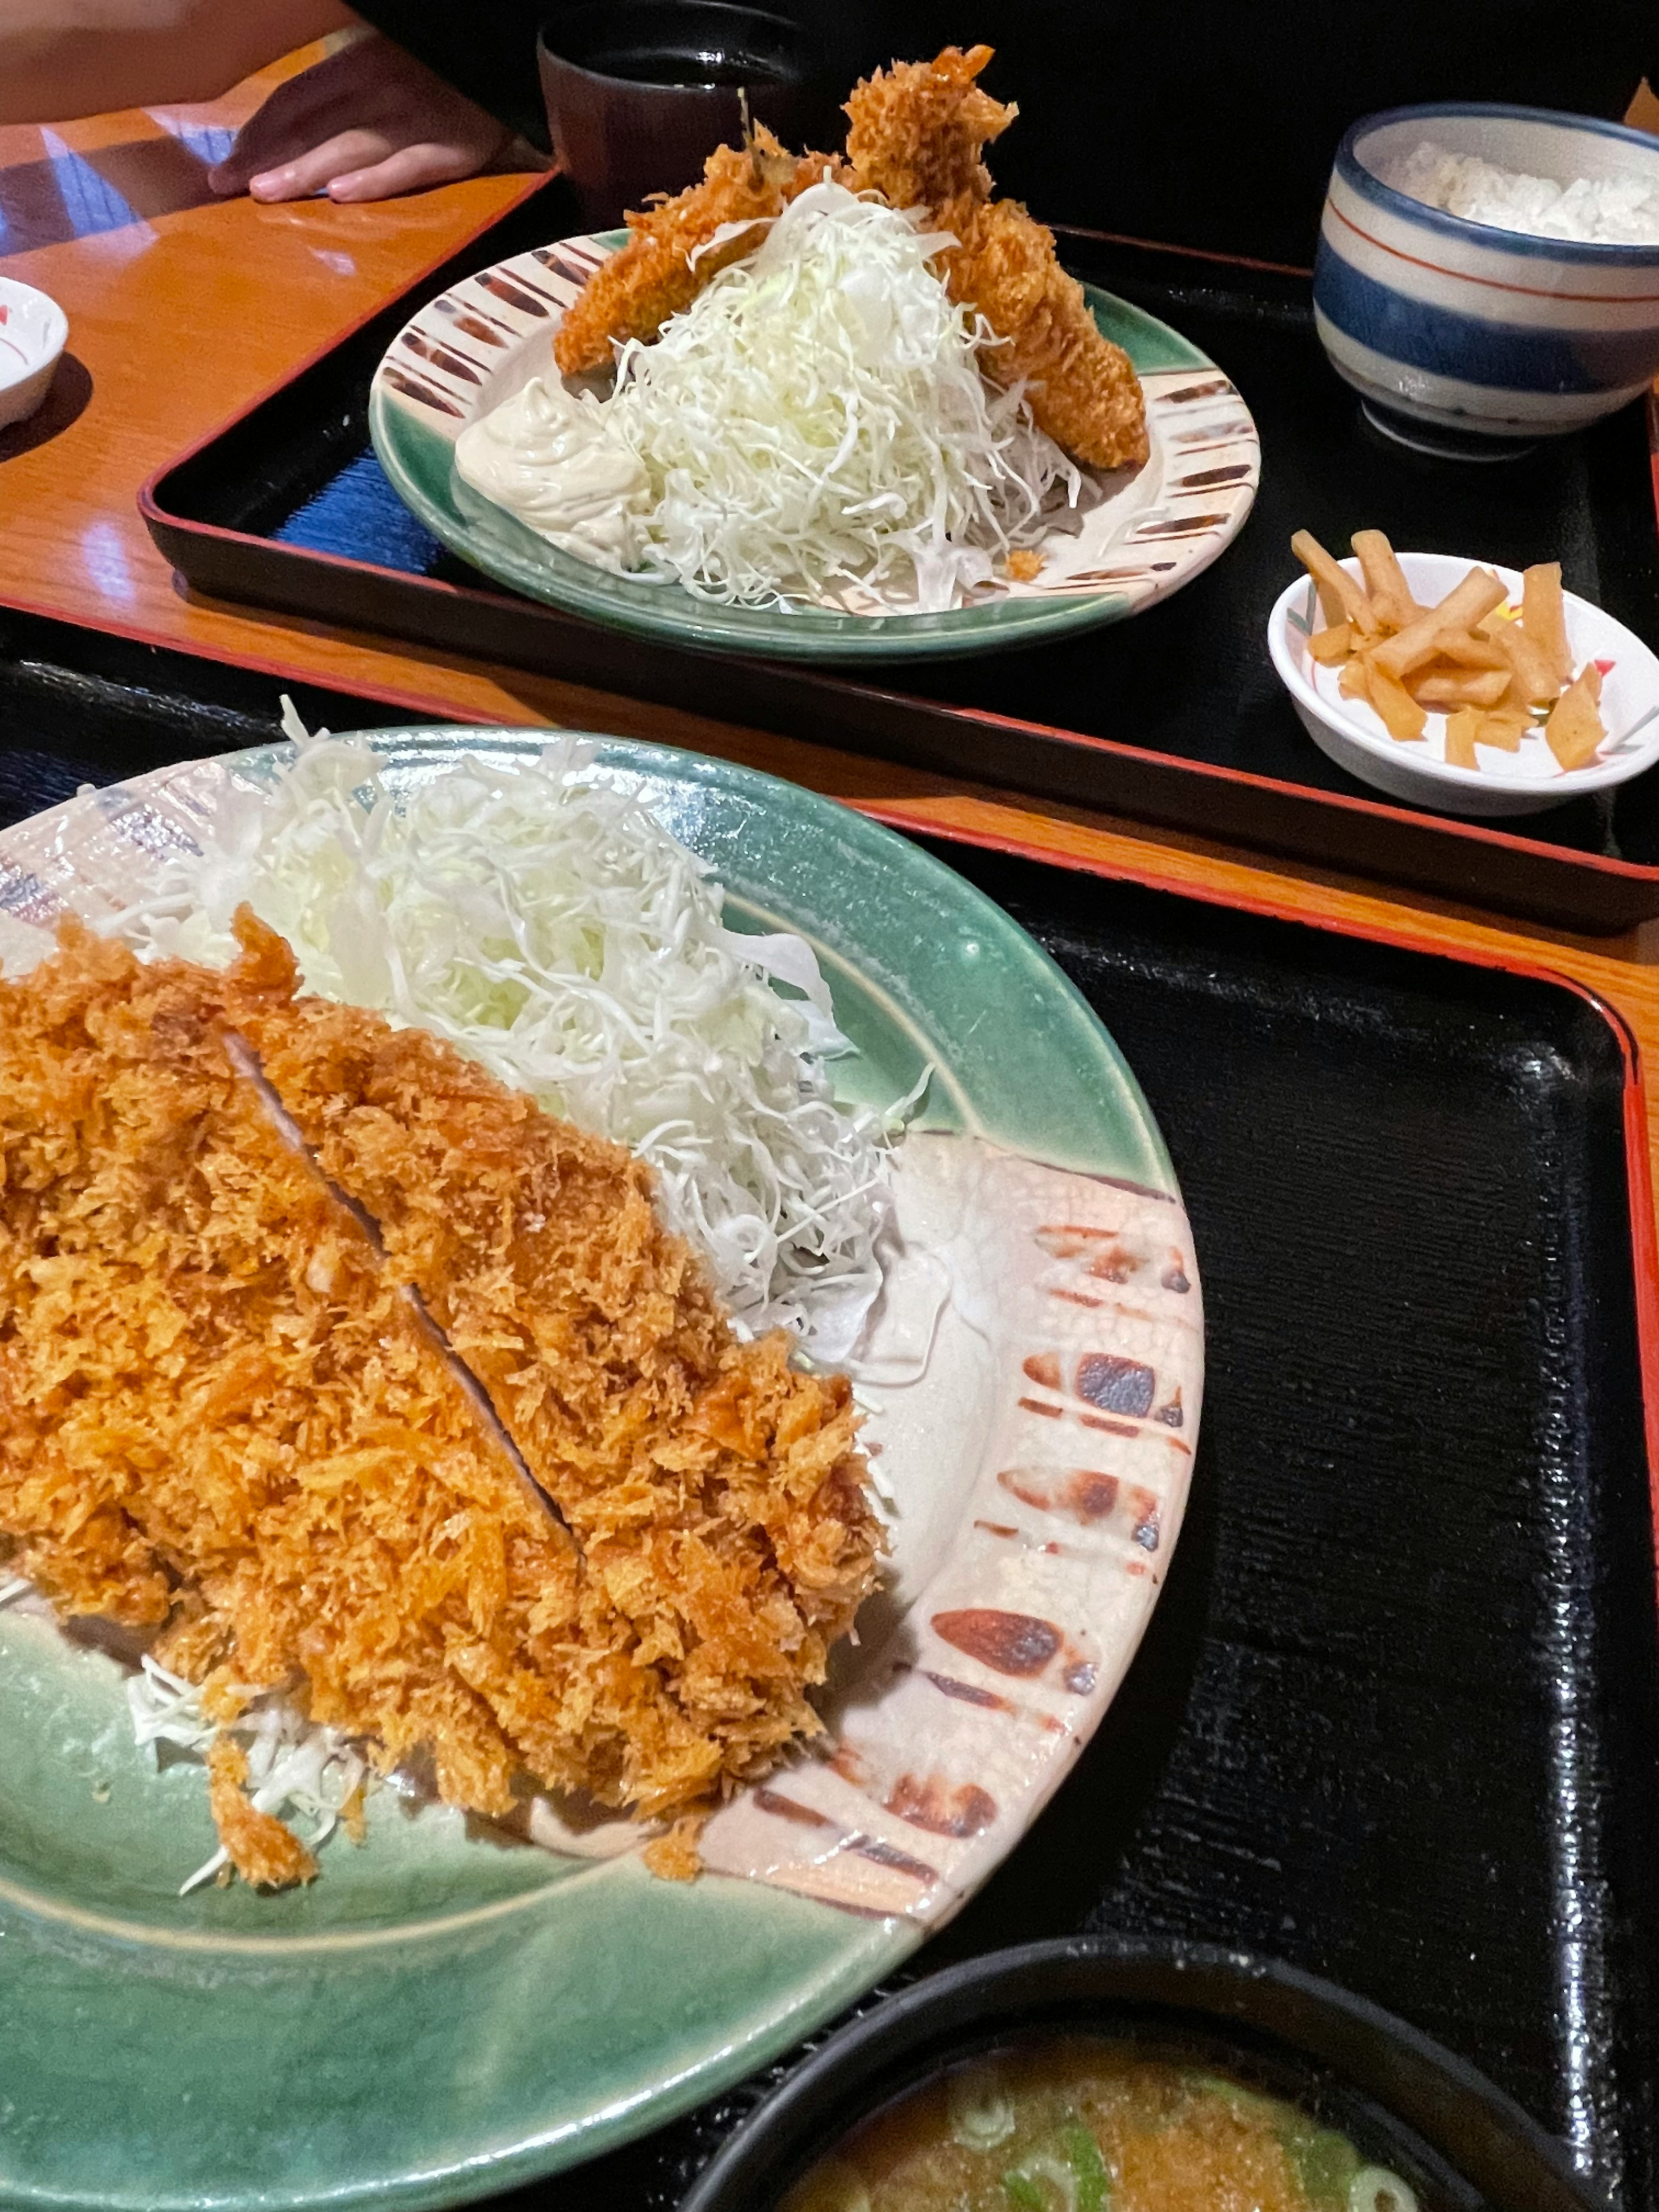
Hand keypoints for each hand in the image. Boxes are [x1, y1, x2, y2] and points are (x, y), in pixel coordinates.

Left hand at [208, 31, 513, 202]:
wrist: (523, 60)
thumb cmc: (450, 66)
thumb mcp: (392, 59)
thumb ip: (349, 84)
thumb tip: (300, 122)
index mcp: (362, 62)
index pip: (297, 100)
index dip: (259, 131)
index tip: (228, 161)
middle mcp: (383, 90)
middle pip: (313, 126)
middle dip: (265, 157)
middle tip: (224, 186)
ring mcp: (420, 122)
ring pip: (351, 148)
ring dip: (304, 171)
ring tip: (266, 194)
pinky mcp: (457, 151)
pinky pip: (410, 167)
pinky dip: (375, 182)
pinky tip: (342, 196)